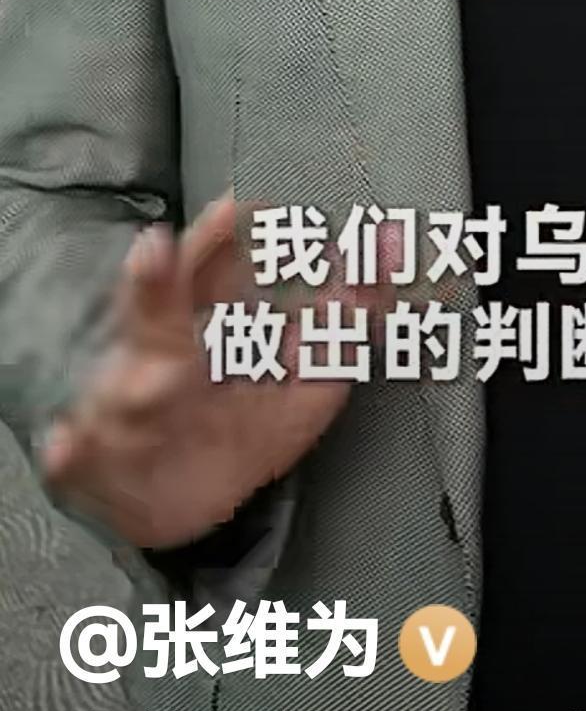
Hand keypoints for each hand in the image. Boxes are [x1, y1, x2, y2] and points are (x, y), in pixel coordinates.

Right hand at [37, 192, 403, 549]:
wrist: (186, 503)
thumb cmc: (246, 418)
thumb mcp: (311, 365)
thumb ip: (352, 308)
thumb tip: (397, 246)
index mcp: (202, 324)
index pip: (206, 270)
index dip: (221, 238)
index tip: (240, 207)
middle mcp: (156, 357)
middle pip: (152, 315)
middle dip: (154, 283)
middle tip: (155, 248)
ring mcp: (123, 410)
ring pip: (123, 392)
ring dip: (134, 384)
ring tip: (155, 380)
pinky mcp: (102, 466)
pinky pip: (78, 458)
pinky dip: (68, 452)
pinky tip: (64, 444)